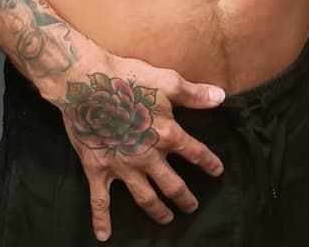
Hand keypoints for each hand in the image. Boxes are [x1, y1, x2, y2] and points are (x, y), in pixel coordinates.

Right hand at [56, 50, 225, 241]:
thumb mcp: (167, 81)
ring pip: (145, 197)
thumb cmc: (129, 78)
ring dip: (157, 211)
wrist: (87, 84)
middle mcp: (148, 157)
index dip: (209, 163)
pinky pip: (100, 201)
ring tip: (166, 219)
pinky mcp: (98, 169)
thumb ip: (194, 94)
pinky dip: (101, 220)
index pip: (195, 153)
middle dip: (184, 198)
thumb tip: (221, 97)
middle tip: (191, 207)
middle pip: (172, 185)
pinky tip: (104, 236)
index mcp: (167, 135)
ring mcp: (123, 167)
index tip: (218, 171)